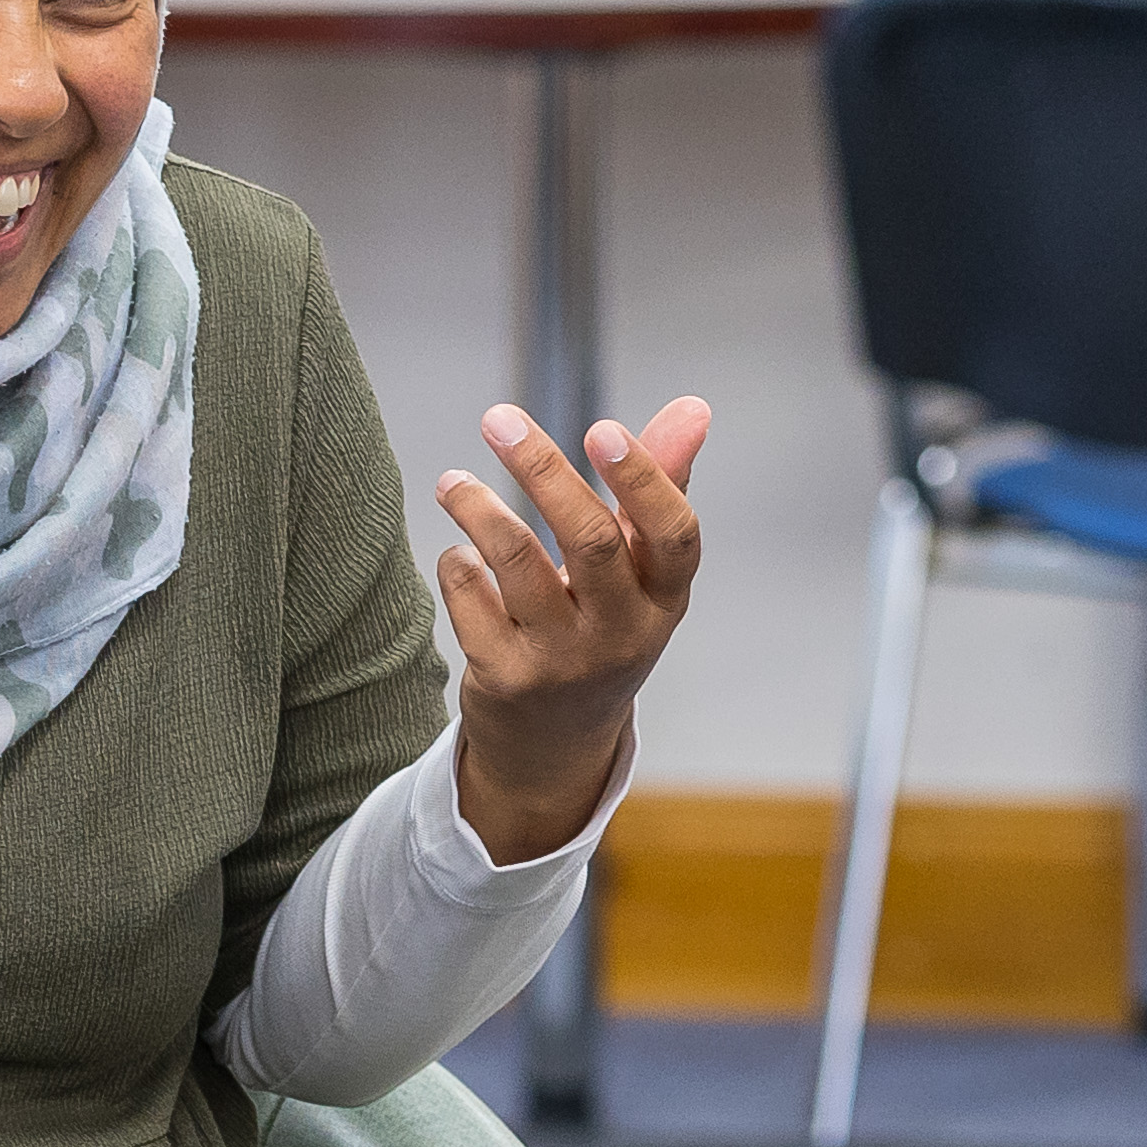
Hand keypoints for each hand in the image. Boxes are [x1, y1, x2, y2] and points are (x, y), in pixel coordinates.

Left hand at [437, 397, 710, 864]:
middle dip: (542, 469)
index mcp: (664, 599)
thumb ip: (661, 484)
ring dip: (479, 508)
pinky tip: (459, 555)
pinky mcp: (506, 680)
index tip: (601, 426)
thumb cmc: (603, 625)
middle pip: (590, 541)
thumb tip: (694, 405)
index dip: (644, 481)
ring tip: (452, 482)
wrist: (555, 741)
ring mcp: (563, 662)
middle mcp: (621, 634)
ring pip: (517, 563)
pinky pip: (470, 598)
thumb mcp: (641, 571)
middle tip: (498, 418)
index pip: (675, 537)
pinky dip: (457, 563)